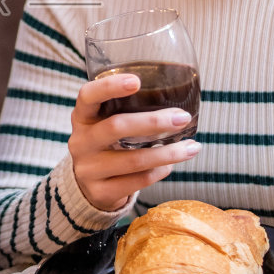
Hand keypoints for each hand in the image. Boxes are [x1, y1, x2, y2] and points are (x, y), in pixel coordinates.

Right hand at [69, 73, 199, 211]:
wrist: (86, 187)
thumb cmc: (106, 145)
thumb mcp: (104, 124)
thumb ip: (125, 111)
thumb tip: (176, 100)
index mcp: (82, 117)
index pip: (88, 96)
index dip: (110, 87)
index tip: (136, 81)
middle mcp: (81, 142)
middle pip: (116, 127)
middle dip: (153, 122)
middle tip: (182, 118)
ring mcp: (88, 169)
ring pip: (133, 160)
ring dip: (167, 153)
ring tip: (192, 147)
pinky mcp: (99, 192)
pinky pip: (137, 181)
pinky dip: (159, 172)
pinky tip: (170, 166)